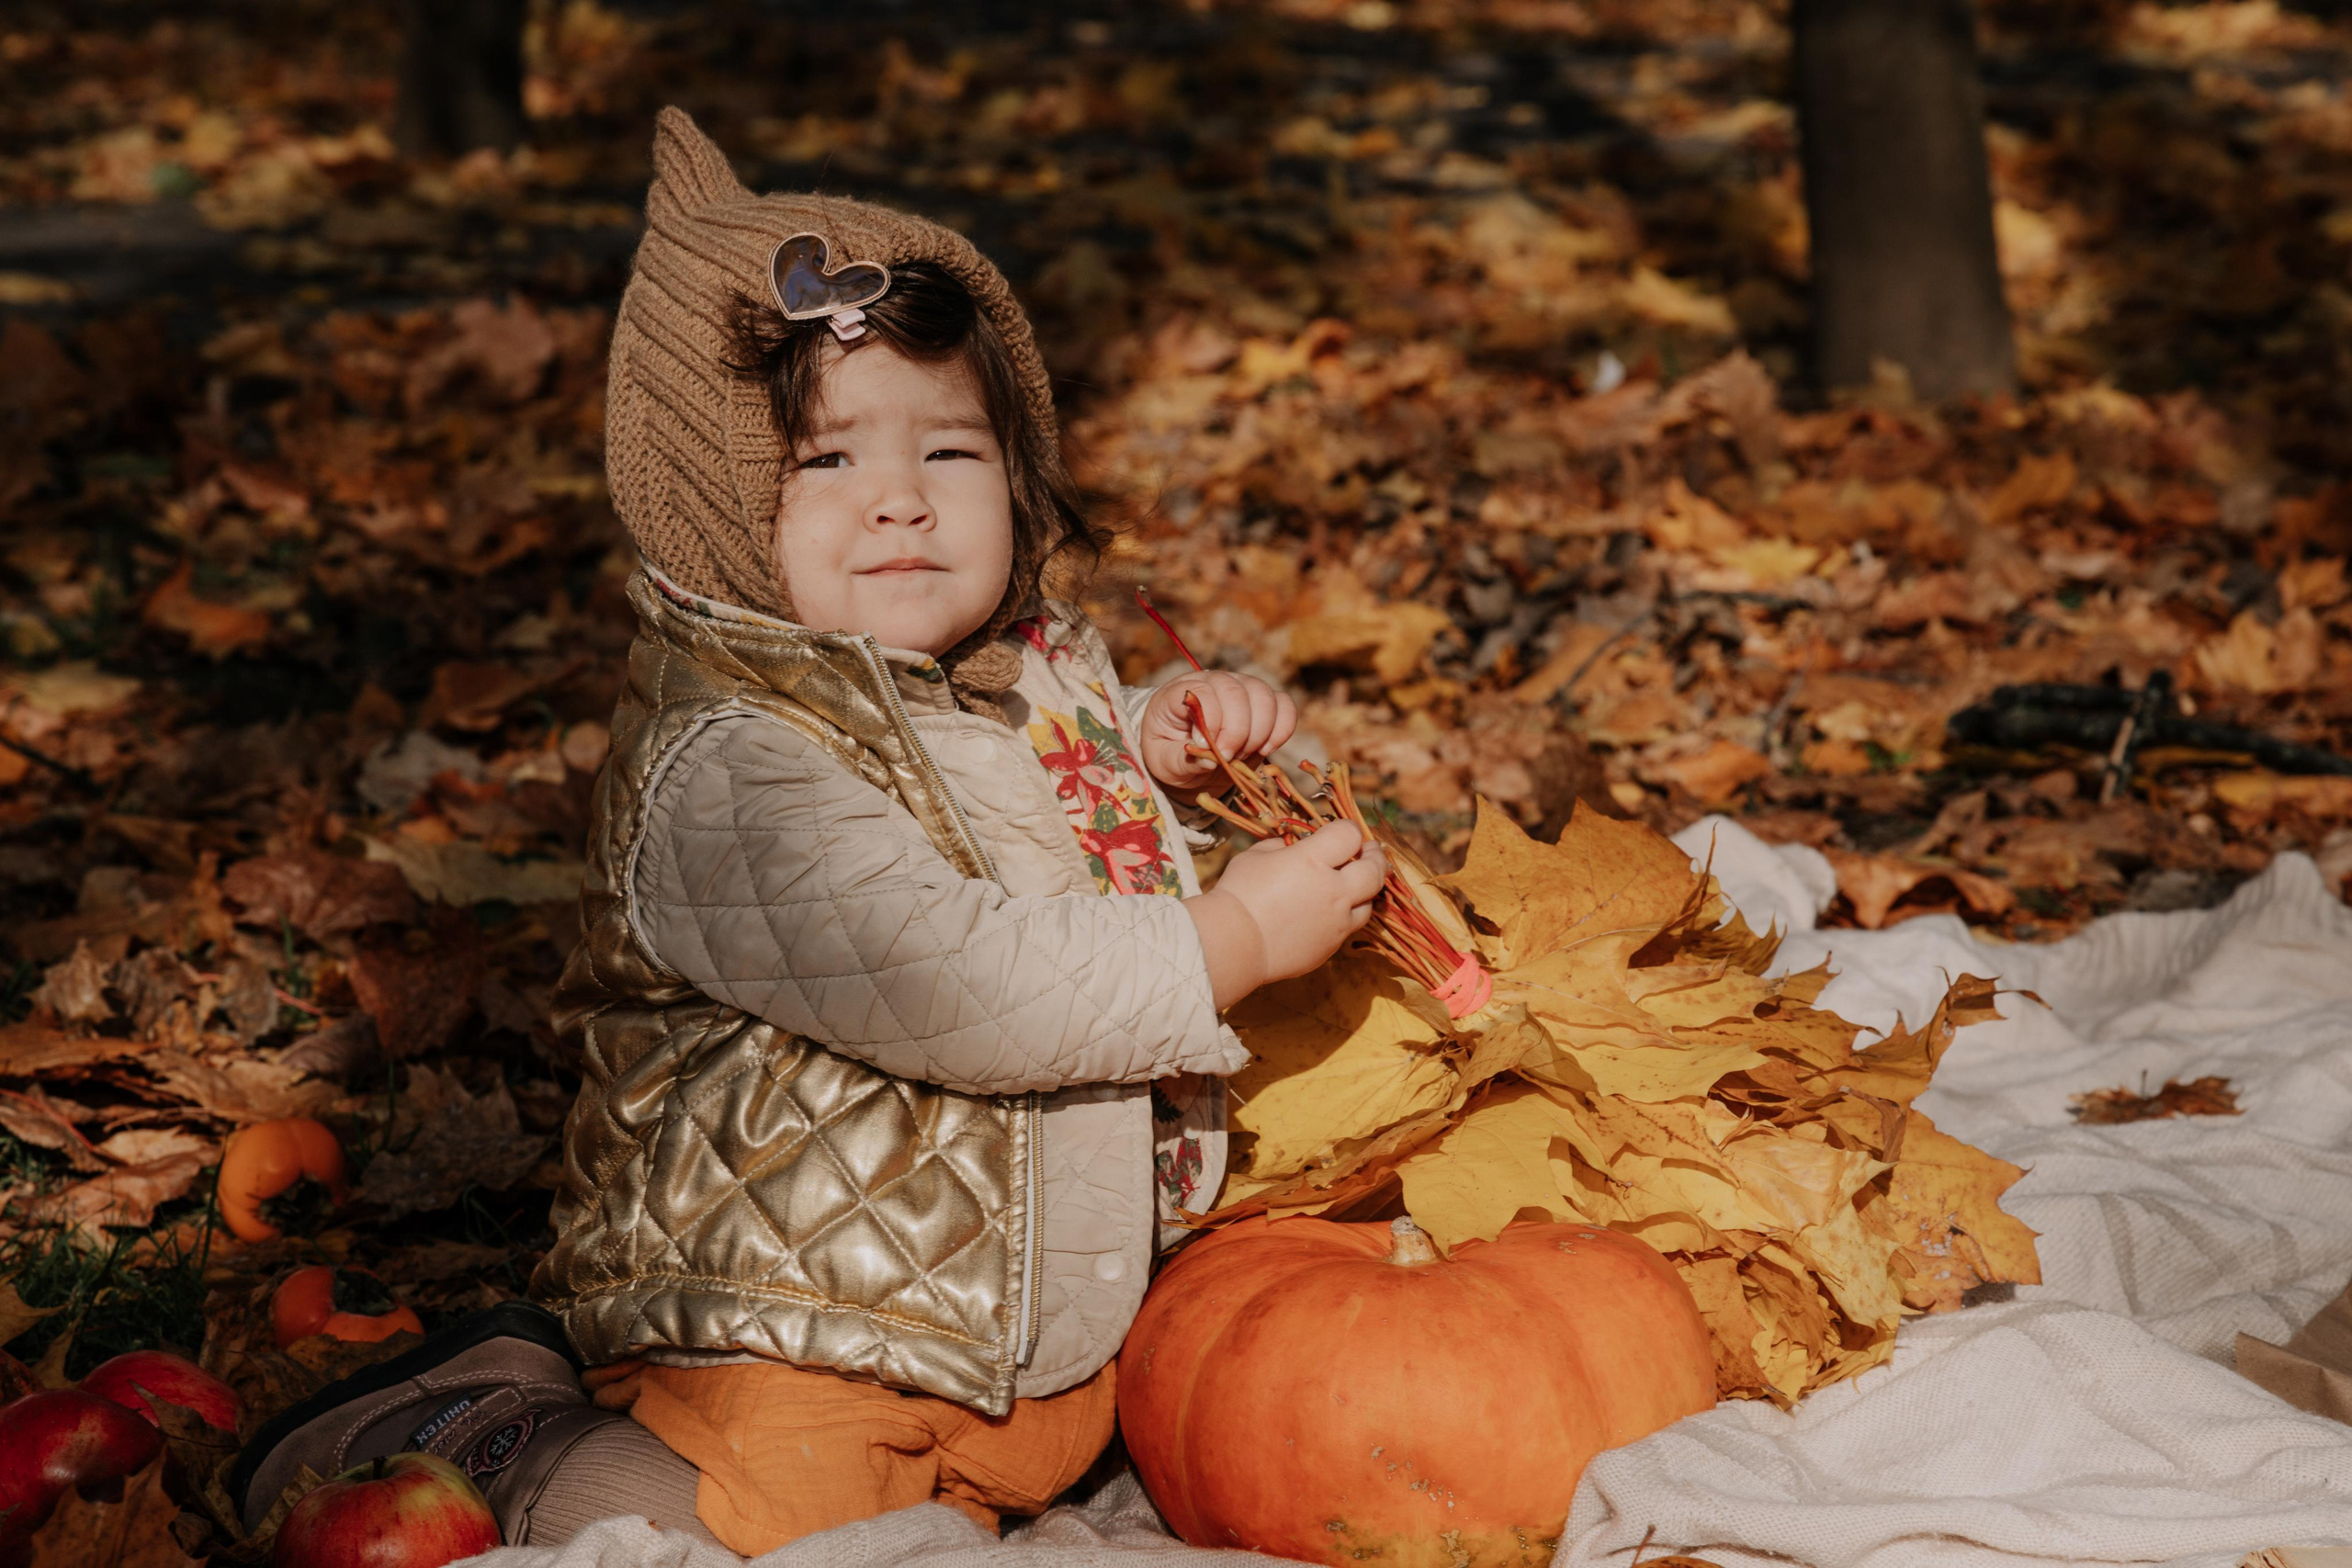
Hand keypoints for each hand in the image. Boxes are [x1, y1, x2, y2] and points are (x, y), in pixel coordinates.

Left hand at [1140, 673, 1297, 799]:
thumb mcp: (1163, 762)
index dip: (1209, 722)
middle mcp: (1214, 682)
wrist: (1186, 753)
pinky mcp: (1263, 702)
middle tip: (1226, 758)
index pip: (1203, 692)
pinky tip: (1265, 749)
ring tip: (1241, 755)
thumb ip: (1180, 760)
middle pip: (1236, 693)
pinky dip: (1281, 729)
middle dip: (1236, 732)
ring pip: (1264, 697)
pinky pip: (1284, 706)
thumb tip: (1208, 759)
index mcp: (1181, 692)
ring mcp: (1241, 687)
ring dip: (1258, 733)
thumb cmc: (1170, 753)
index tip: (1205, 749)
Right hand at [1184, 821, 1385, 1008]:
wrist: (1232, 944)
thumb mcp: (1255, 856)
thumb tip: (1293, 847)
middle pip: (1374, 869)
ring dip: (1365, 890)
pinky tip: (1331, 911)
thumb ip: (1281, 846)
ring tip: (1356, 884)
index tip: (1341, 832)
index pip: (1349, 835)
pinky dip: (1346, 915)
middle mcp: (1333, 890)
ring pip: (1369, 903)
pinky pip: (1348, 927)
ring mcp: (1336, 922)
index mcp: (1313, 860)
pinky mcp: (1330, 946)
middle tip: (1371, 851)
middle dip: (1376, 857)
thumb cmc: (1238, 894)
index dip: (1348, 829)